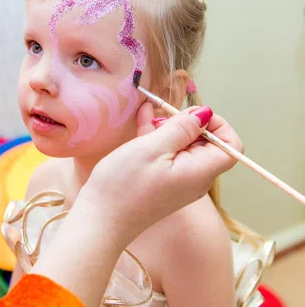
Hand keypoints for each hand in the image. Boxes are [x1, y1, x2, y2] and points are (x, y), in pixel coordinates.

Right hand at [82, 102, 241, 244]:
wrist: (100, 219)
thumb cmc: (125, 185)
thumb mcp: (152, 148)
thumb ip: (182, 128)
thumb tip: (205, 114)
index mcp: (201, 172)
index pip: (231, 146)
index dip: (218, 125)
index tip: (192, 114)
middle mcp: (195, 179)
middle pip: (206, 144)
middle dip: (189, 124)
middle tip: (164, 112)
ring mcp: (178, 182)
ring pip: (184, 148)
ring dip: (170, 128)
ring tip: (150, 111)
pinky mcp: (161, 183)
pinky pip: (167, 156)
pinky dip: (159, 139)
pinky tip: (144, 119)